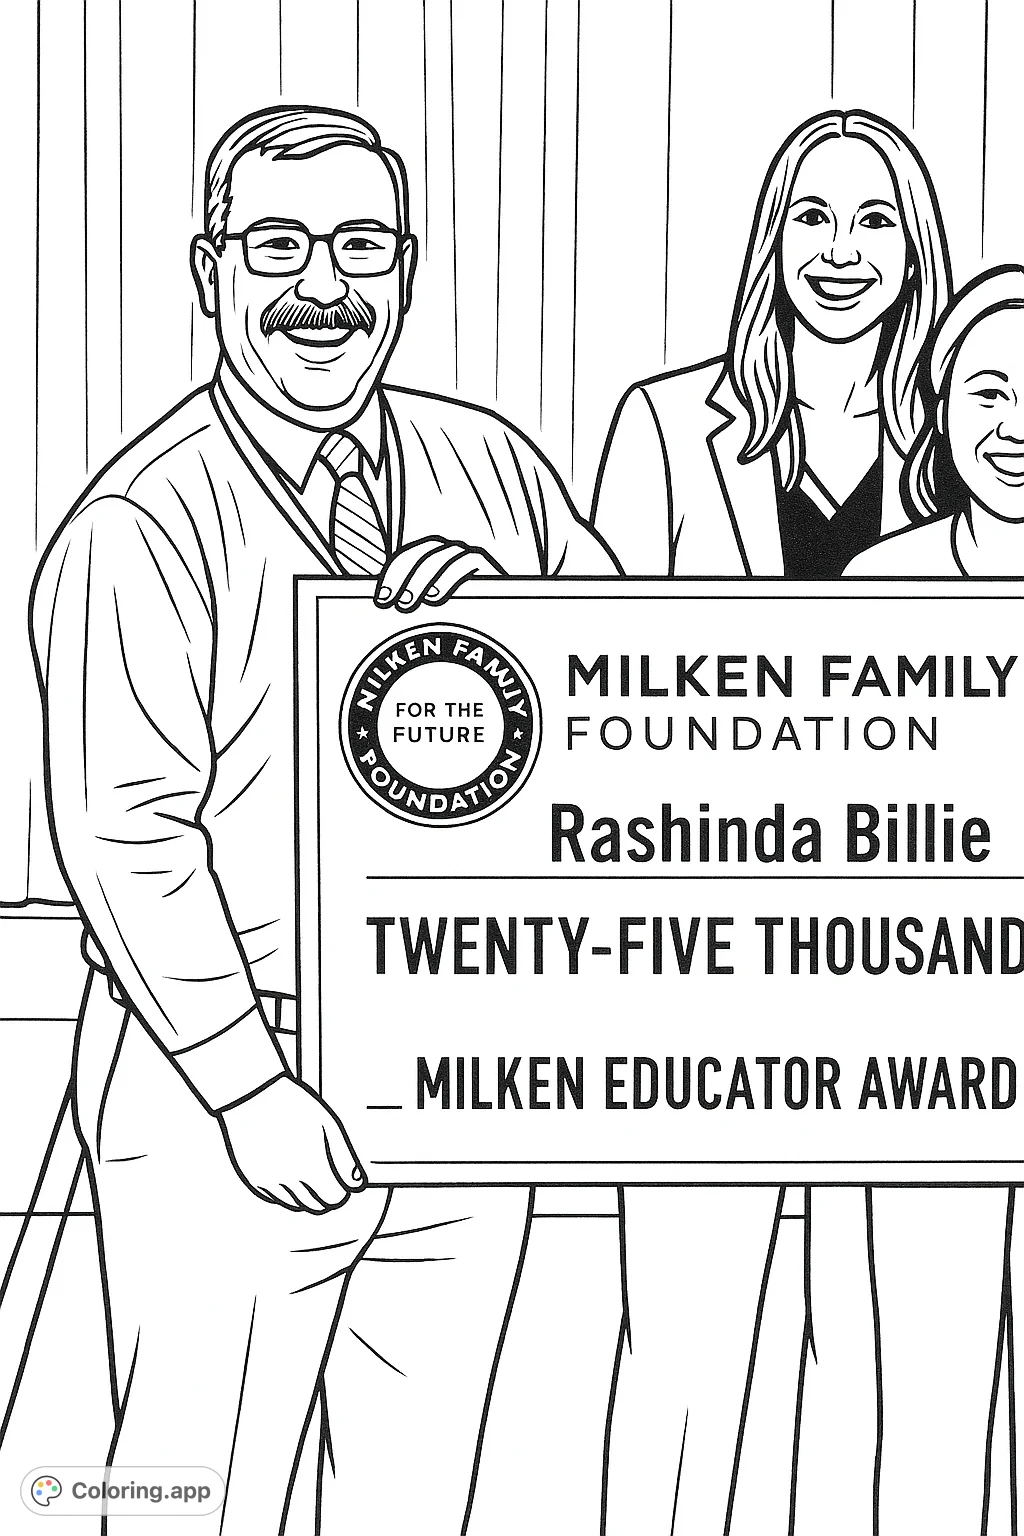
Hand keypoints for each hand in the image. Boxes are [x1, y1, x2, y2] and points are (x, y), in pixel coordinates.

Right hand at [218, 1076, 365, 1212]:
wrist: (251, 1094)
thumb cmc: (292, 1104)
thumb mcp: (327, 1125)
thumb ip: (344, 1158)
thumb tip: (356, 1184)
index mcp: (311, 1166)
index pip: (335, 1198)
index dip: (343, 1189)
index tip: (344, 1180)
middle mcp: (288, 1180)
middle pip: (317, 1206)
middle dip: (327, 1195)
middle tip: (330, 1177)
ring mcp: (268, 1182)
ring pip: (295, 1205)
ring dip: (306, 1195)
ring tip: (308, 1169)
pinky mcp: (253, 1180)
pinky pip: (275, 1198)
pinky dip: (285, 1191)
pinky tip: (288, 1170)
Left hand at [375, 538, 503, 610]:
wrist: (503, 625)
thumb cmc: (462, 621)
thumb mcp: (434, 613)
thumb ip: (414, 605)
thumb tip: (385, 608)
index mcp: (431, 560)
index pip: (407, 556)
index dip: (391, 575)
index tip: (381, 600)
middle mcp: (449, 553)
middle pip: (422, 553)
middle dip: (404, 577)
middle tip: (395, 604)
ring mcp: (469, 556)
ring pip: (442, 556)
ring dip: (423, 579)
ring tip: (410, 603)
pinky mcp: (489, 566)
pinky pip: (469, 562)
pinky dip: (450, 576)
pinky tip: (436, 596)